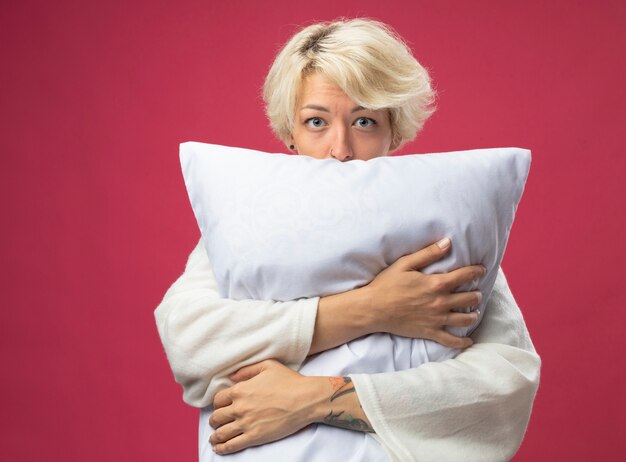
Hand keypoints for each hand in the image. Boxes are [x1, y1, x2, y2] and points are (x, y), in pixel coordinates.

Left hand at [209, 360, 323, 454]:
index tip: (221, 407)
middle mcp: (239, 407)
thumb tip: (231, 376)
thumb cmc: (289, 381)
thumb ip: (246, 370)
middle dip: (215, 420)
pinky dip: (222, 448)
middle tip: (217, 422)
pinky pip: (232, 445)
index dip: (218, 404)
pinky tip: (219, 448)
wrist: (305, 399)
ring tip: (214, 439)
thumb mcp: (267, 366)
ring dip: (215, 436)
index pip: (218, 399)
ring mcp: (246, 423)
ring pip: (221, 433)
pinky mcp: (255, 437)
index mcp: (240, 390)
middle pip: (217, 417)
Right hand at [362, 237, 484, 347]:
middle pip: (468, 298)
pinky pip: (450, 340)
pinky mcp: (429, 332)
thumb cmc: (387, 284)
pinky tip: (468, 340)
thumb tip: (447, 242)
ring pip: (464, 319)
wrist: (373, 309)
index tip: (482, 270)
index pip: (464, 276)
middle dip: (476, 295)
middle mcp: (440, 302)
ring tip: (474, 312)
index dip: (476, 271)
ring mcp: (436, 319)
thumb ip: (428, 253)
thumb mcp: (405, 263)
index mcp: (436, 283)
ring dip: (473, 315)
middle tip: (477, 293)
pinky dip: (462, 342)